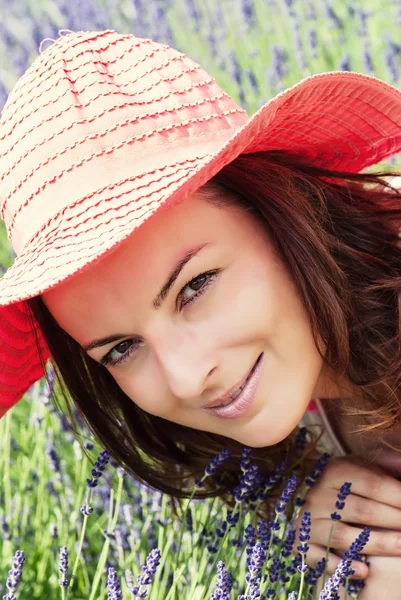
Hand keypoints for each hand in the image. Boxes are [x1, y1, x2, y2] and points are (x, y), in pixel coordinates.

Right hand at [292, 455, 400, 580]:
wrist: (315, 497)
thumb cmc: (350, 482)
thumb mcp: (365, 466)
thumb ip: (388, 464)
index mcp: (335, 471)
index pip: (374, 484)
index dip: (399, 496)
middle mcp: (318, 494)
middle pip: (363, 511)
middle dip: (395, 520)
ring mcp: (309, 520)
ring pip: (345, 536)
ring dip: (378, 544)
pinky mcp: (303, 543)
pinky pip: (320, 558)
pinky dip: (342, 567)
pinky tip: (364, 571)